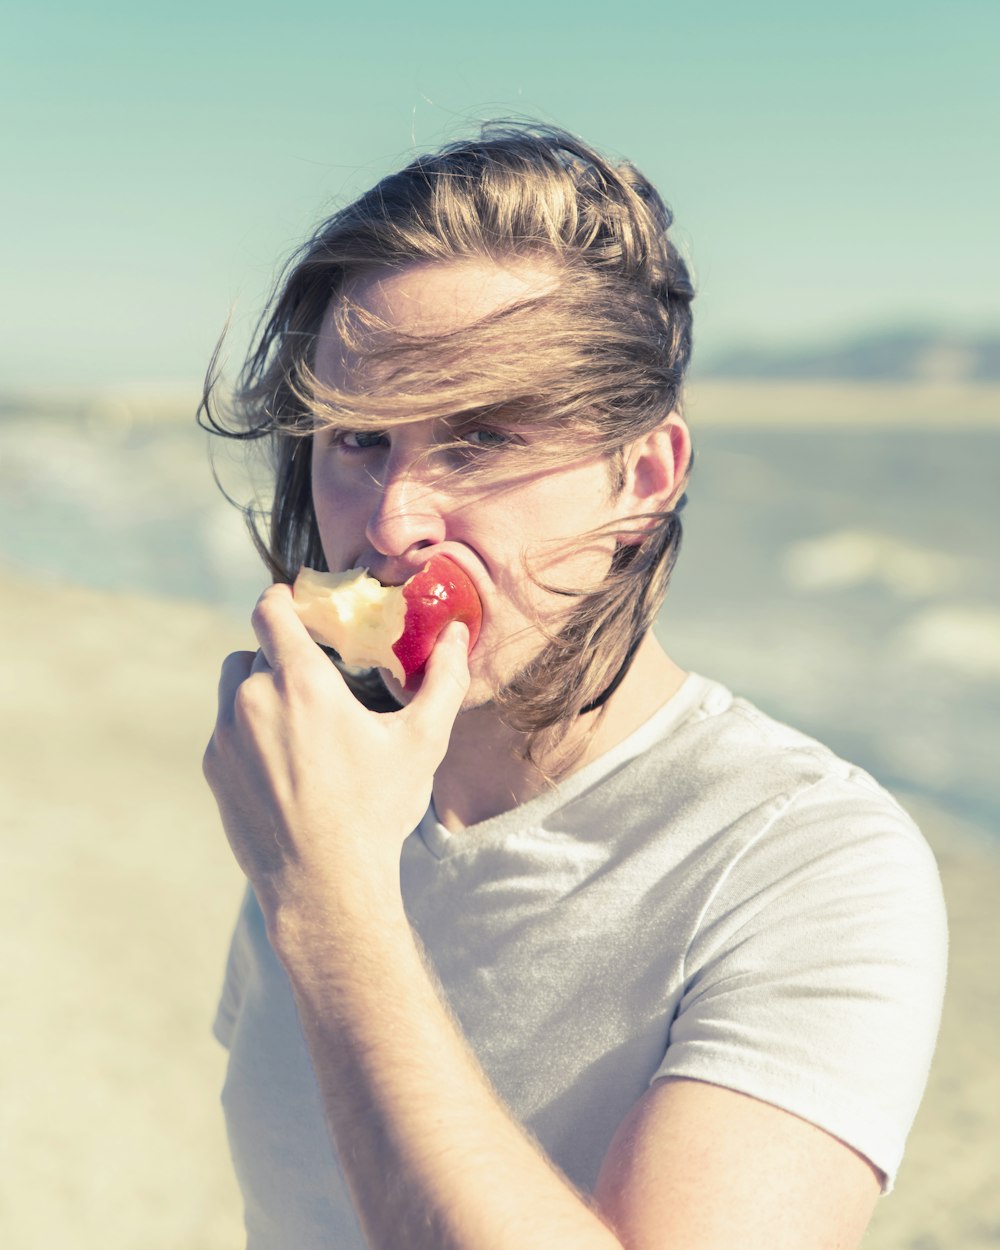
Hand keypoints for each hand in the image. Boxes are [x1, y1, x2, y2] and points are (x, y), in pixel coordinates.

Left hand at [203, 583, 469, 940]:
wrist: (325, 886)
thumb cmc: (376, 811)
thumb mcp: (422, 742)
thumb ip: (444, 679)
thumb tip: (459, 634)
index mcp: (300, 682)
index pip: (270, 610)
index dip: (282, 598)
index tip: (297, 602)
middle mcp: (252, 701)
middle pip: (256, 650)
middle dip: (283, 655)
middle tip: (318, 677)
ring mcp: (226, 736)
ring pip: (235, 687)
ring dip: (260, 688)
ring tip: (300, 720)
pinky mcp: (215, 769)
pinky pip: (228, 729)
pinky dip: (250, 730)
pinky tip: (287, 763)